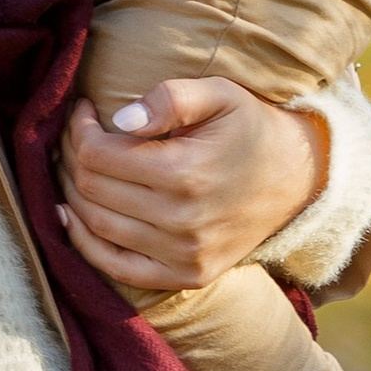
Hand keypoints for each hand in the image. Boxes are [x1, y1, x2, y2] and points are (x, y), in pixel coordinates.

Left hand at [56, 78, 325, 294]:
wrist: (299, 179)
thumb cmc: (250, 127)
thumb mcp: (219, 93)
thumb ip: (169, 98)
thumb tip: (120, 120)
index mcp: (185, 172)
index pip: (97, 154)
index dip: (79, 128)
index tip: (85, 110)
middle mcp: (182, 221)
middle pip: (90, 189)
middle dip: (71, 157)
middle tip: (79, 135)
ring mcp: (184, 256)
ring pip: (95, 225)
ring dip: (72, 193)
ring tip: (80, 165)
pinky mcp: (187, 276)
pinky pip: (117, 268)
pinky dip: (85, 243)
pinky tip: (72, 215)